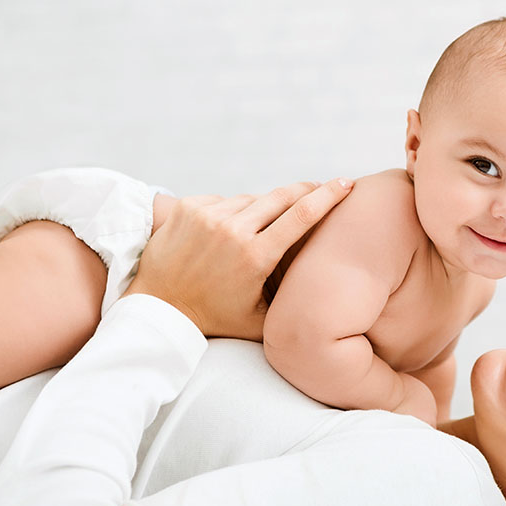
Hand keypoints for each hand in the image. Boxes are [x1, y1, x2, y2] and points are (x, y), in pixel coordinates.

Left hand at [123, 178, 353, 339]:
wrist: (159, 307)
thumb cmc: (215, 319)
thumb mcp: (260, 321)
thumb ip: (291, 304)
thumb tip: (322, 293)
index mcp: (256, 257)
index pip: (302, 215)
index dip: (328, 195)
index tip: (346, 183)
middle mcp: (233, 231)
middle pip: (281, 197)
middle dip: (305, 190)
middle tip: (319, 188)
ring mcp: (208, 216)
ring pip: (251, 200)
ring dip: (264, 209)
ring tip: (262, 229)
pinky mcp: (188, 208)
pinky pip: (223, 201)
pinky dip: (232, 212)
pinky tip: (228, 232)